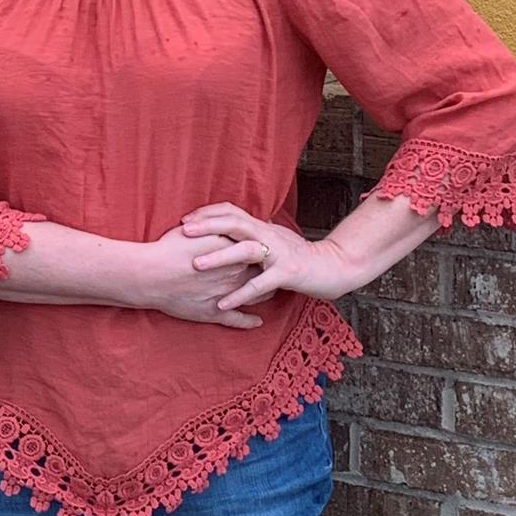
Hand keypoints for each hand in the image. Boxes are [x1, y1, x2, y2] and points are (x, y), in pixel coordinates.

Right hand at [138, 226, 267, 327]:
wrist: (151, 274)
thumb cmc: (170, 249)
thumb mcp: (197, 230)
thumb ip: (217, 228)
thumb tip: (227, 224)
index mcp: (233, 252)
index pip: (259, 249)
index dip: (262, 249)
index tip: (264, 249)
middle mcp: (235, 274)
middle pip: (262, 273)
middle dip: (267, 271)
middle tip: (270, 269)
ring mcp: (227, 296)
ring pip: (256, 296)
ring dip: (264, 294)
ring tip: (267, 292)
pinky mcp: (215, 313)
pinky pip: (238, 319)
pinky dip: (250, 321)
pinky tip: (257, 322)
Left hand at [180, 203, 349, 309]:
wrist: (333, 267)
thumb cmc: (299, 254)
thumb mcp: (275, 238)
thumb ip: (255, 232)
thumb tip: (235, 223)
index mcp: (262, 227)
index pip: (232, 212)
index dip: (208, 213)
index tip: (185, 219)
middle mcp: (268, 235)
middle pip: (234, 223)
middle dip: (207, 226)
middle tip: (182, 231)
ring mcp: (278, 254)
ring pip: (245, 250)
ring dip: (219, 257)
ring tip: (196, 265)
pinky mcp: (287, 273)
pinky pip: (259, 285)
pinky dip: (239, 295)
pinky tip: (222, 303)